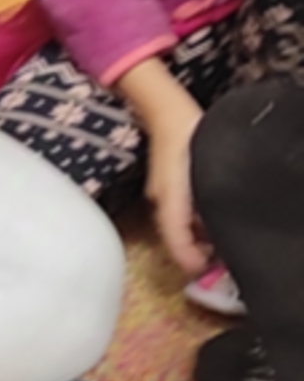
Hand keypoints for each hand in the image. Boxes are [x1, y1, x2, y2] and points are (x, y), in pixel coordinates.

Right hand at [144, 111, 208, 279]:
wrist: (166, 111)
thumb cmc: (190, 135)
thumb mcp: (206, 169)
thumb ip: (207, 203)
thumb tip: (216, 230)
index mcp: (169, 200)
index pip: (176, 240)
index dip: (189, 260)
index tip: (204, 269)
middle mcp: (161, 203)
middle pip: (174, 239)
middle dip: (194, 254)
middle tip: (218, 263)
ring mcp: (161, 197)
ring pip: (176, 229)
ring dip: (195, 241)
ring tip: (217, 246)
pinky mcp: (166, 191)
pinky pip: (179, 217)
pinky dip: (193, 227)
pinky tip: (210, 225)